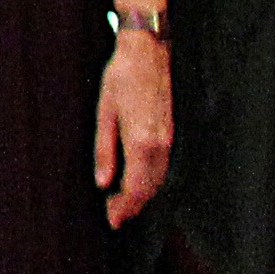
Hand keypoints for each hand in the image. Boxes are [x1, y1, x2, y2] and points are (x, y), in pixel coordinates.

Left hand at [95, 28, 172, 223]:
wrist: (148, 52)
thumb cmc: (121, 77)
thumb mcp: (104, 112)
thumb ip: (104, 150)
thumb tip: (103, 183)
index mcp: (141, 141)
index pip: (135, 187)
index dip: (124, 207)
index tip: (112, 221)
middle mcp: (160, 144)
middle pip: (150, 187)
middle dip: (133, 206)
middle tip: (115, 218)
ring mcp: (169, 138)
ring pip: (159, 178)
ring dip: (143, 195)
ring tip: (124, 206)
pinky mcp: (171, 131)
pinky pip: (163, 165)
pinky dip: (152, 180)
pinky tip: (139, 182)